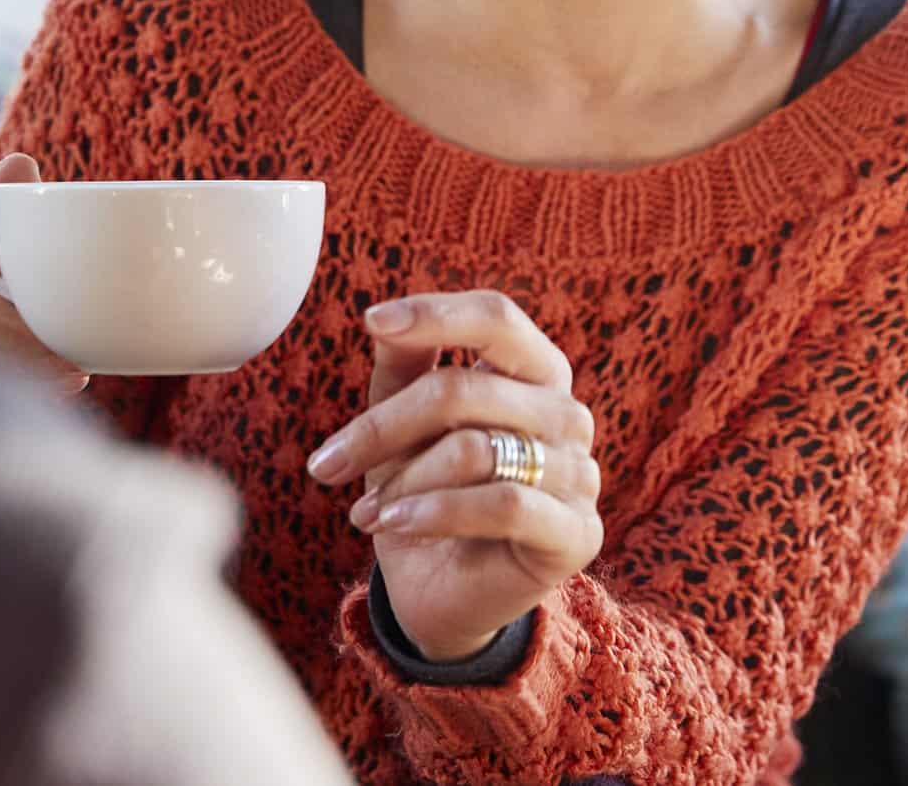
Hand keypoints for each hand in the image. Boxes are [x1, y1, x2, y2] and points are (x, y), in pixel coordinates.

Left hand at [307, 291, 602, 662]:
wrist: (441, 593)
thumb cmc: (425, 493)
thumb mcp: (403, 426)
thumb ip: (404, 368)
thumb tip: (383, 320)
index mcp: (535, 372)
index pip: (497, 319)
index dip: (436, 314)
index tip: (372, 321)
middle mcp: (567, 414)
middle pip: (466, 390)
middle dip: (384, 427)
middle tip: (327, 464)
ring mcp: (580, 473)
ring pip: (476, 450)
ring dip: (404, 481)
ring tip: (366, 511)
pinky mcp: (575, 533)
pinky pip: (503, 504)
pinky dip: (436, 511)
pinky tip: (396, 524)